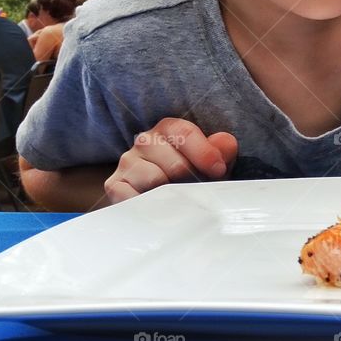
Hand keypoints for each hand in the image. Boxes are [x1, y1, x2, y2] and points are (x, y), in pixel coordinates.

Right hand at [104, 117, 237, 203]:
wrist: (160, 202)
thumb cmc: (189, 178)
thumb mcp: (209, 163)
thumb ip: (221, 150)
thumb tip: (225, 144)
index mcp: (169, 129)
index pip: (185, 133)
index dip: (205, 154)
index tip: (218, 171)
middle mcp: (145, 141)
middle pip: (175, 163)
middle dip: (192, 181)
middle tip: (200, 195)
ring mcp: (128, 163)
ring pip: (155, 181)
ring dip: (173, 197)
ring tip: (181, 205)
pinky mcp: (114, 185)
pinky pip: (132, 197)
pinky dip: (148, 207)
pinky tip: (159, 212)